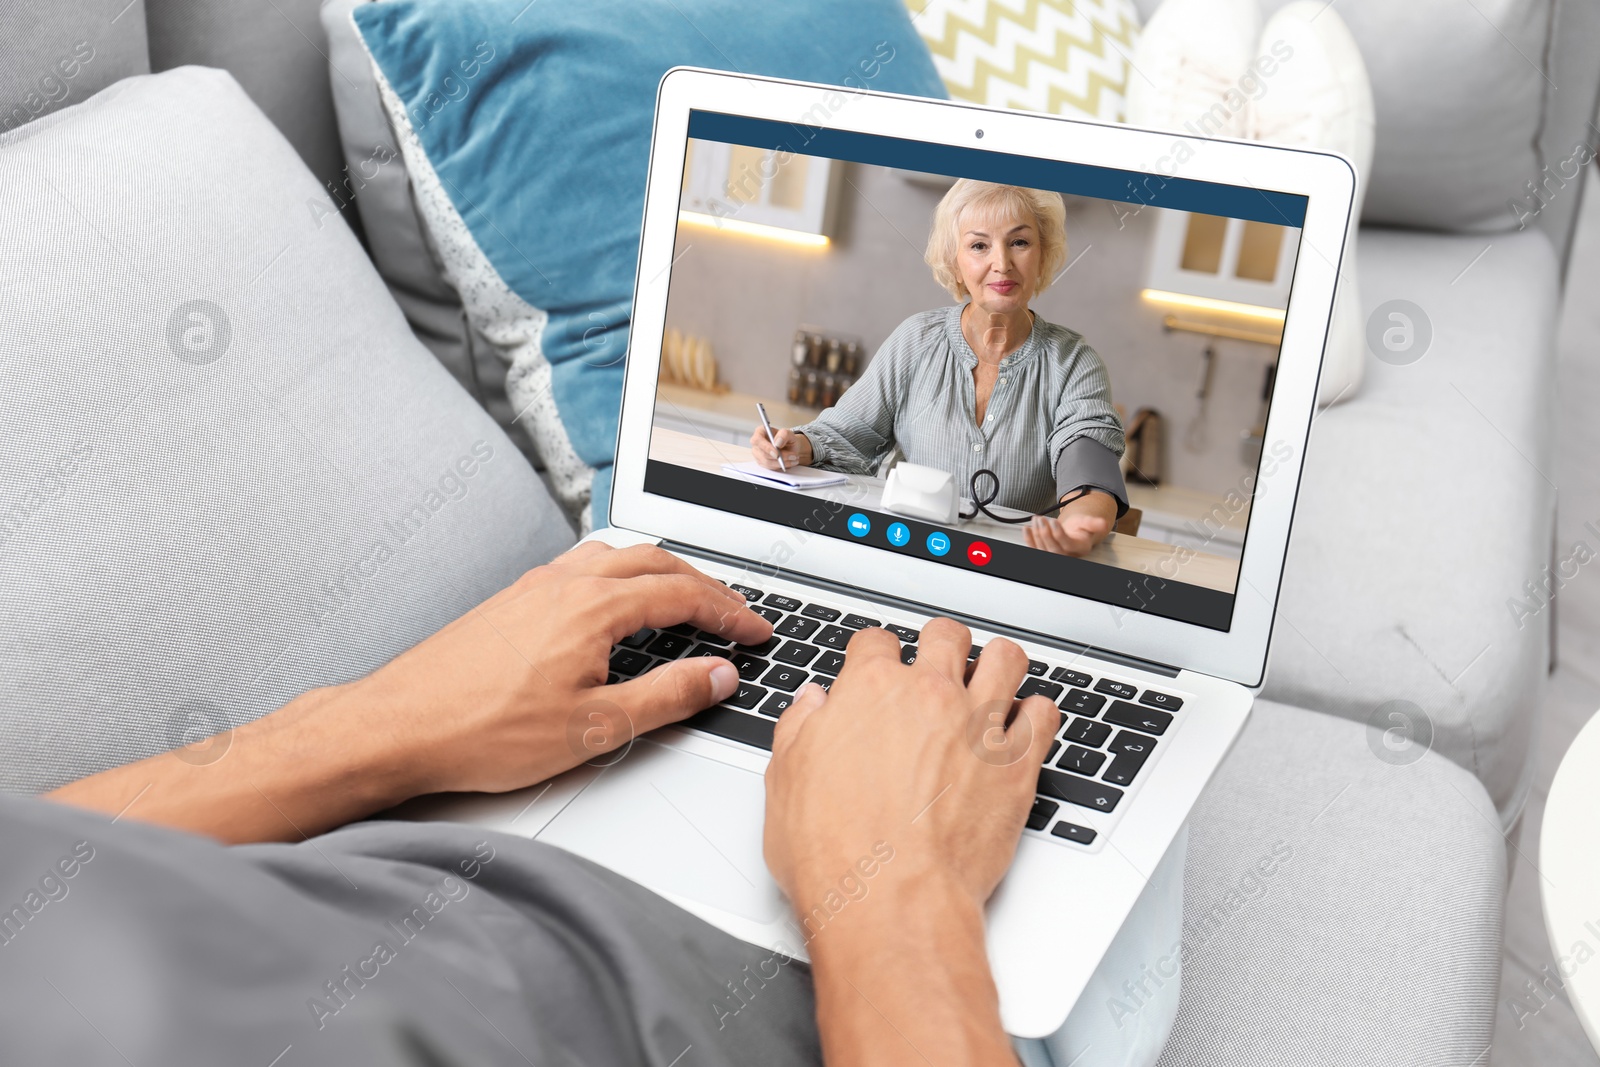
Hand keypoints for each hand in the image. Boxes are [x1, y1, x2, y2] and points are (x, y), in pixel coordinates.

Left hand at [47, 542, 773, 843]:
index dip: (730, 612)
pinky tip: (615, 607)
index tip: (756, 631)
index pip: (684, 593)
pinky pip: (582, 567)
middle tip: (733, 615)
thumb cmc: (481, 730)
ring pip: (616, 557)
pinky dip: (620, 576)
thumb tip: (718, 676)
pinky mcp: (512, 600)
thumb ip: (667, 698)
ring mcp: (534, 586)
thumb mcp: (594, 729)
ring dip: (661, 572)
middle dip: (704, 584)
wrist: (396, 726)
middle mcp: (565, 582)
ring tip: (685, 601)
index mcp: (593, 606)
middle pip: (655, 561)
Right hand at [749, 425, 812, 469]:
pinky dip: (781, 466)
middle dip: (779, 457)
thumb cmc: (787, 439)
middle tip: (792, 456)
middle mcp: (757, 444)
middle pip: (763, 454)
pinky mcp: (762, 463)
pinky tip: (789, 462)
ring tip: (793, 458)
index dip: (766, 448)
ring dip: (782, 462)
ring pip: (767, 462)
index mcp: (760, 432)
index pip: (757, 440)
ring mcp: (758, 454)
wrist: (790, 447)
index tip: (777, 454)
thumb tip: (777, 443)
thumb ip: (784, 434)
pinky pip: (770, 467)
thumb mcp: (789, 433)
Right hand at [762, 619, 1055, 1066]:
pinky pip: (1044, 714)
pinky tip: (1023, 725)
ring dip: (997, 664)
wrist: (890, 902)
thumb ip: (801, 729)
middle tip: (938, 666)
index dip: (875, 655)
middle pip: (946, 636)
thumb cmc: (836, 854)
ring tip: (991, 679)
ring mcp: (978, 726)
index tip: (878, 668)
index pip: (876, 642)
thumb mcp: (786, 782)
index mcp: (871, 691)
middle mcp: (929, 696)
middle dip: (941, 645)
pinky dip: (1035, 714)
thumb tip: (812, 706)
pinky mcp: (1017, 765)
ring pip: (1005, 659)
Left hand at [1024, 489, 1116, 555]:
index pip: (1067, 545)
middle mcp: (1067, 555)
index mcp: (1080, 548)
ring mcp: (1056, 555)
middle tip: (1040, 519)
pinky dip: (1029, 540)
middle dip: (1045, 534)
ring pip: (1043, 550)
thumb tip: (1103, 523)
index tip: (1053, 521)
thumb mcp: (1088, 521)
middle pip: (1054, 550)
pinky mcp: (1045, 551)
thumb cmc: (1080, 527)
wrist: (1075, 530)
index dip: (1058, 534)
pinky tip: (1027, 529)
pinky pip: (1035, 549)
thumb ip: (1094, 523)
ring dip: (1036, 535)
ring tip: (1036, 520)